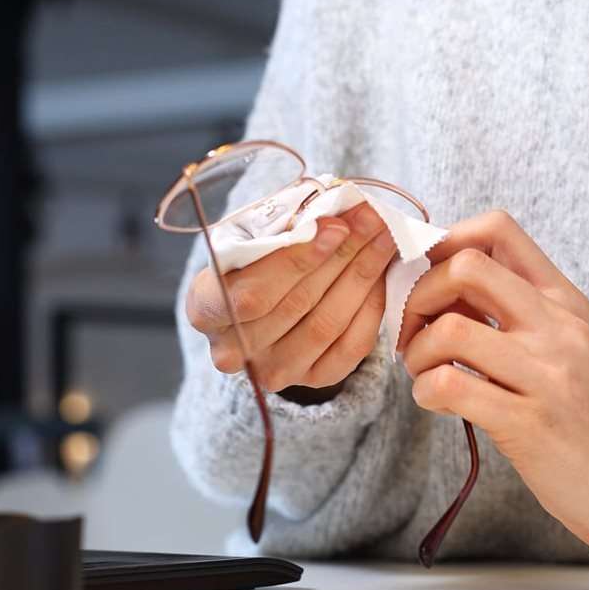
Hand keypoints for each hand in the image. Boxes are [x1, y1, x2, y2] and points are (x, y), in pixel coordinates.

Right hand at [187, 203, 395, 393]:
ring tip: (382, 238)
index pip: (252, 293)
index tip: (336, 226)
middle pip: (296, 304)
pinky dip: (371, 306)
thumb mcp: (247, 238)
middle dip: (341, 255)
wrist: (255, 311)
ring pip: (327, 324)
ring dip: (362, 275)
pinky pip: (350, 346)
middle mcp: (233, 350)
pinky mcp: (311, 379)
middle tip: (371, 220)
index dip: (298, 260)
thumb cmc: (250, 263)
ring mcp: (273, 370)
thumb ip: (281, 229)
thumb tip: (334, 211)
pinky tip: (381, 273)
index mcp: (205, 309)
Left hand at [399, 211, 588, 562]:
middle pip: (466, 268)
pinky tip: (435, 400)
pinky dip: (425, 391)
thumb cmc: (584, 413)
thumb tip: (439, 277)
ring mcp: (547, 374)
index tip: (425, 277)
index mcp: (563, 300)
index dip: (444, 241)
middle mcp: (558, 327)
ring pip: (449, 330)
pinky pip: (450, 386)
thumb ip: (515, 308)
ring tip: (423, 372)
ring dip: (416, 351)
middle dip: (418, 294)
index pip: (498, 229)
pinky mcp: (530, 423)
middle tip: (413, 329)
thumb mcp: (564, 344)